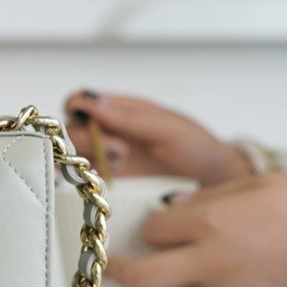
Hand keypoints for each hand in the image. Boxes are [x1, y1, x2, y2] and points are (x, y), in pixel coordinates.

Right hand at [64, 91, 252, 186]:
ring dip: (86, 157)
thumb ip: (129, 117)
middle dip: (86, 137)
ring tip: (119, 163)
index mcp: (120, 111)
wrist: (216, 185)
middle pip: (71, 129)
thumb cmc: (198, 150)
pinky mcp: (107, 184)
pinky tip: (100, 179)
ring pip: (71, 154)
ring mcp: (106, 160)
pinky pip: (80, 179)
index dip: (77, 107)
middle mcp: (108, 133)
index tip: (91, 119)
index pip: (80, 101)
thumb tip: (90, 102)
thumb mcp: (168, 128)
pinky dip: (80, 178)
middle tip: (118, 149)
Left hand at [108, 173, 286, 286]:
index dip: (151, 229)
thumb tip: (173, 208)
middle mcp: (209, 263)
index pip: (152, 231)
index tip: (153, 230)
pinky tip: (241, 279)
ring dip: (179, 280)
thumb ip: (208, 198)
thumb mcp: (259, 186)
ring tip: (212, 264)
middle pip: (140, 276)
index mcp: (210, 224)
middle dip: (122, 271)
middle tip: (115, 267)